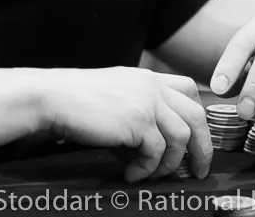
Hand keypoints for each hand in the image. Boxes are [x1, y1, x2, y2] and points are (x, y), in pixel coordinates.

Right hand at [41, 67, 211, 182]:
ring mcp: (147, 102)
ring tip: (151, 176)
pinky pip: (156, 153)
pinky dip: (146, 169)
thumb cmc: (76, 102)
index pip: (189, 89)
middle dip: (202, 147)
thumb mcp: (115, 99)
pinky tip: (130, 174)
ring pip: (182, 137)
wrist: (52, 97)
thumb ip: (137, 117)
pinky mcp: (138, 122)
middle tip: (198, 170)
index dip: (197, 116)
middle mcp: (152, 86)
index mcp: (147, 78)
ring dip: (170, 164)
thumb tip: (151, 152)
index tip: (196, 139)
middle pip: (196, 115)